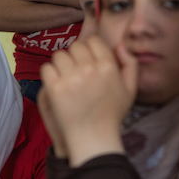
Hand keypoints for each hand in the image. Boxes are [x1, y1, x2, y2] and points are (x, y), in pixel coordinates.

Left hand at [39, 36, 137, 165]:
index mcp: (108, 66)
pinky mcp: (55, 88)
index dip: (89, 49)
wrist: (93, 137)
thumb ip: (130, 63)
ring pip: (59, 55)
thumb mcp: (131, 89)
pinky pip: (47, 68)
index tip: (88, 61)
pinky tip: (57, 85)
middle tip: (76, 72)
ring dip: (61, 64)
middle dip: (75, 56)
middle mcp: (90, 69)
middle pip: (75, 46)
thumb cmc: (112, 114)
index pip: (93, 41)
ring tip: (66, 79)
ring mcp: (71, 78)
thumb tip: (120, 44)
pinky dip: (49, 75)